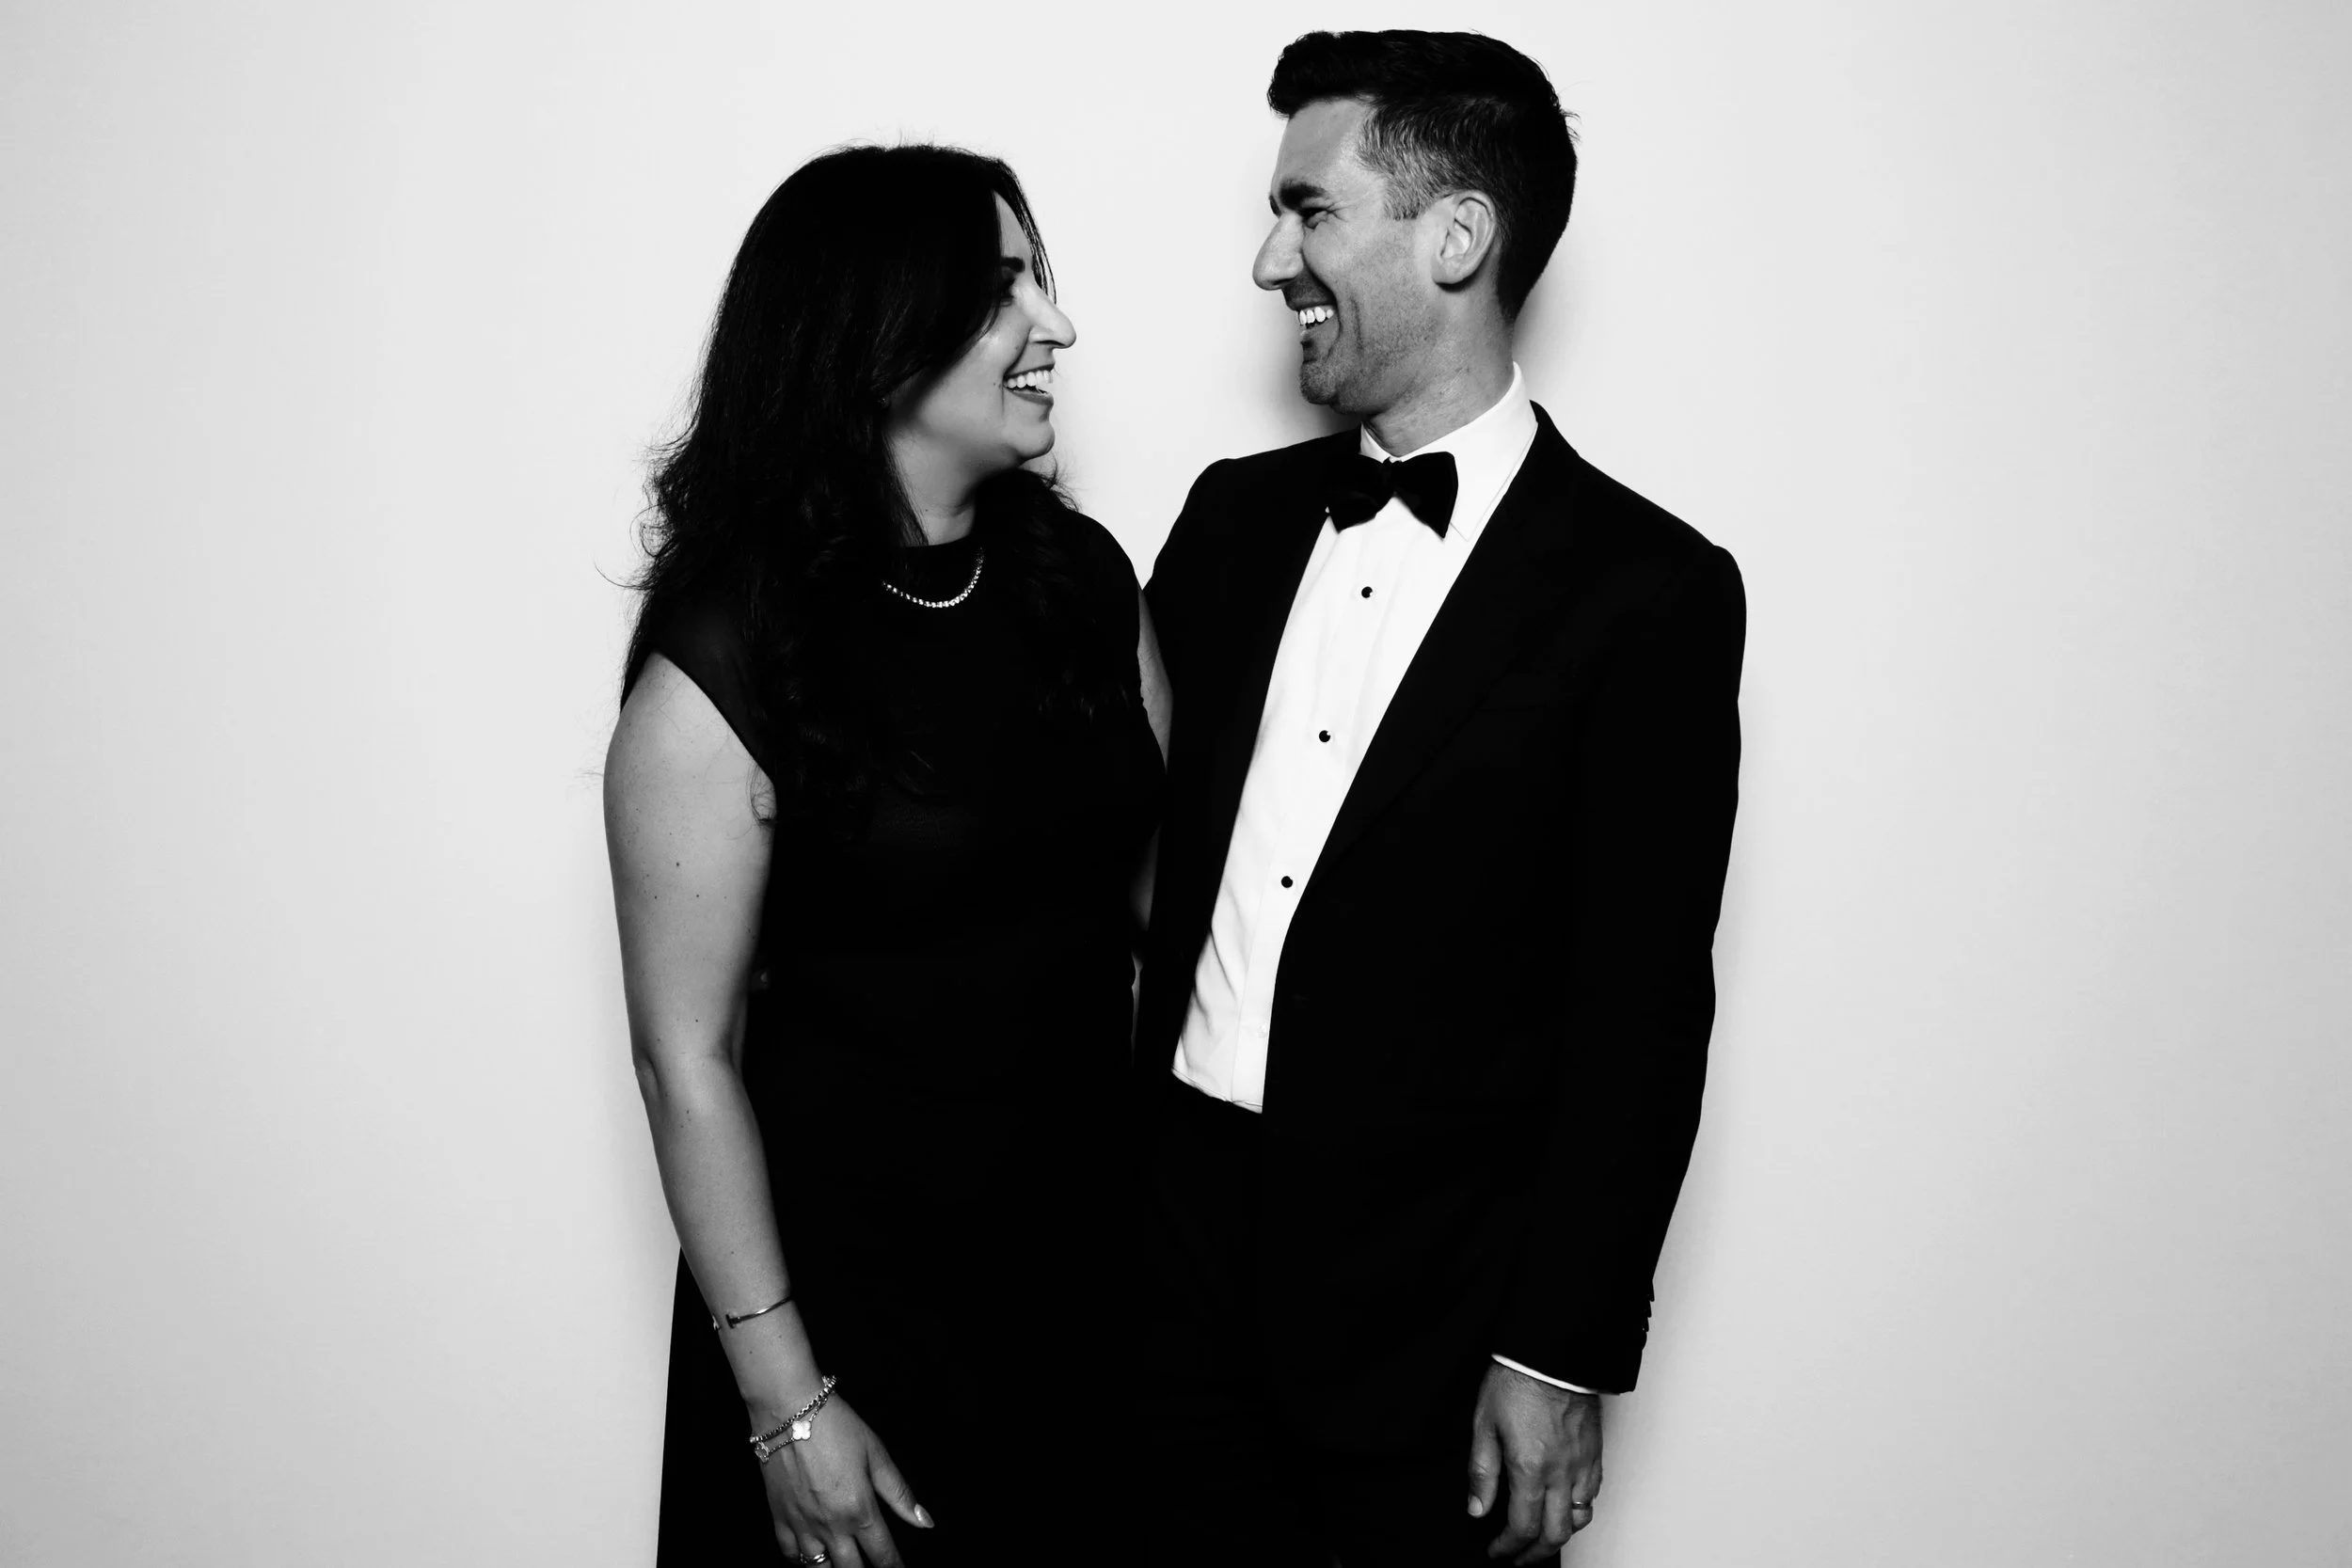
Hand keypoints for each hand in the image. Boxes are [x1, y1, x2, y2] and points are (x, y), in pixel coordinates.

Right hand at [759, 1396, 932, 1567]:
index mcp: (859, 1510)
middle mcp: (831, 1525)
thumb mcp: (876, 1455)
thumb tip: (925, 1522)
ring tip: (844, 1562)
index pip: (882, 1554)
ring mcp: (802, 1525)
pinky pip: (790, 1554)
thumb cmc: (835, 1426)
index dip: (894, 1567)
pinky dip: (802, 1560)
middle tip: (872, 1566)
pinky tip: (812, 1554)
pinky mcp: (779, 1518)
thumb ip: (900, 1494)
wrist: (788, 1410)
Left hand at [1465, 1363, 1601, 1562]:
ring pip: (1580, 1519)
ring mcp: (1582, 1465)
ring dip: (1559, 1535)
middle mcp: (1561, 1473)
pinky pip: (1593, 1496)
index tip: (1496, 1550)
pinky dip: (1579, 1511)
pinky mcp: (1595, 1453)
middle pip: (1555, 1534)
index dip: (1507, 1547)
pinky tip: (1566, 1508)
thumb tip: (1477, 1509)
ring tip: (1541, 1538)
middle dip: (1534, 1554)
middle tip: (1518, 1556)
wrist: (1553, 1353)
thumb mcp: (1484, 1425)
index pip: (1522, 1527)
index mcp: (1530, 1468)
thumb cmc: (1518, 1381)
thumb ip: (1481, 1472)